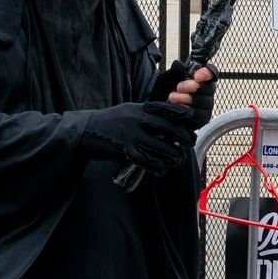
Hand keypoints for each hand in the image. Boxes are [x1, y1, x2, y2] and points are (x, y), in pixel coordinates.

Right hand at [80, 102, 196, 175]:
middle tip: (190, 144)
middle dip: (182, 137)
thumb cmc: (109, 122)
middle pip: (167, 128)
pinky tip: (162, 170)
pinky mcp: (124, 150)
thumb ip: (146, 113)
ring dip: (172, 155)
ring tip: (178, 160)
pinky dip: (157, 166)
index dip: (182, 118)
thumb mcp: (128, 110)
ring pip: (159, 146)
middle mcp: (137, 119)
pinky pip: (146, 160)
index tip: (192, 125)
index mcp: (139, 108)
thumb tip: (167, 119)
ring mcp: (131, 135)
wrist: (85, 131)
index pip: (167, 111)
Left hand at [148, 61, 217, 126]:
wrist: (154, 113)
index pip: (212, 73)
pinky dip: (188, 109)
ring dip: (187, 98)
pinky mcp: (201, 120)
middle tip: (179, 87)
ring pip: (205, 102)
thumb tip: (178, 64)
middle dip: (194, 86)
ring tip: (172, 97)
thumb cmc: (161, 96)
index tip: (196, 75)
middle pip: (210, 88)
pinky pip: (199, 115)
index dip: (207, 73)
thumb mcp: (165, 81)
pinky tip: (177, 107)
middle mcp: (206, 94)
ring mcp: (205, 108)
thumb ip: (174, 73)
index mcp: (200, 80)